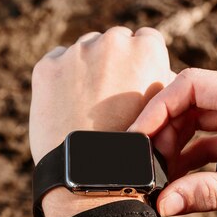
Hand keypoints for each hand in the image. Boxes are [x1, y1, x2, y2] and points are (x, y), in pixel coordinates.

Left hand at [29, 26, 175, 216]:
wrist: (95, 177)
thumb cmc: (140, 152)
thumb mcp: (169, 114)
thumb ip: (165, 84)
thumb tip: (162, 72)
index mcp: (147, 49)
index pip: (148, 39)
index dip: (143, 62)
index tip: (137, 83)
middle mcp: (112, 42)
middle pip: (115, 41)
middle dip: (114, 62)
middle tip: (112, 98)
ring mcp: (76, 53)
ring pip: (84, 51)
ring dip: (88, 69)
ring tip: (89, 106)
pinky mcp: (47, 67)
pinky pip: (57, 63)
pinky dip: (62, 79)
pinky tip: (69, 105)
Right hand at [127, 68, 216, 216]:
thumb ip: (209, 193)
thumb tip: (164, 204)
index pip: (191, 85)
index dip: (158, 107)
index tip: (138, 135)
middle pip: (188, 104)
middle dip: (164, 132)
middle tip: (147, 162)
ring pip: (195, 123)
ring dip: (175, 147)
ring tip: (160, 175)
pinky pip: (207, 140)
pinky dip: (190, 159)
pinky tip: (177, 181)